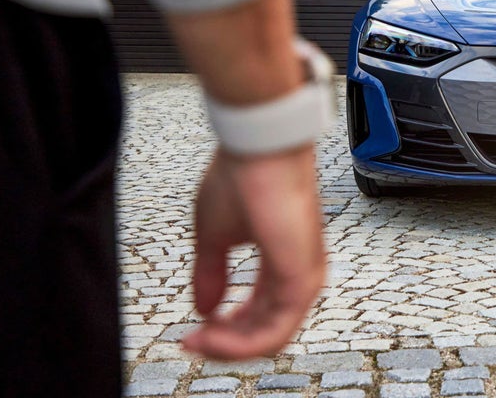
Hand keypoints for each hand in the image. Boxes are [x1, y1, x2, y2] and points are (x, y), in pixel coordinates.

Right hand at [182, 144, 325, 359]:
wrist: (259, 149)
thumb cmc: (244, 176)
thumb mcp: (215, 235)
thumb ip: (211, 273)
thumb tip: (204, 307)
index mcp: (281, 260)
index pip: (258, 312)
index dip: (224, 328)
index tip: (191, 332)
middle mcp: (297, 271)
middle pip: (266, 329)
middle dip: (225, 342)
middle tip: (192, 343)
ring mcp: (304, 276)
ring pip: (271, 336)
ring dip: (231, 346)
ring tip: (199, 342)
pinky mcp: (301, 279)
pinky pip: (274, 331)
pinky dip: (241, 342)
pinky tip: (213, 335)